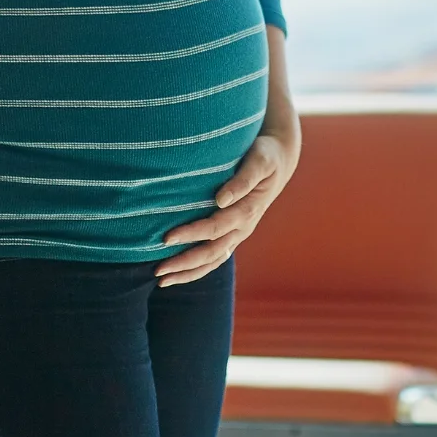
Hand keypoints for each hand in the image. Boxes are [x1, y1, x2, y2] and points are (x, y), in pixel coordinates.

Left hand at [157, 124, 300, 285]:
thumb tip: (221, 200)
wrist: (279, 161)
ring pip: (214, 260)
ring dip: (188, 272)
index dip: (191, 234)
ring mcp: (239, 233)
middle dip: (185, 263)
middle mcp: (243, 227)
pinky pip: (215, 257)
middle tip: (157, 271)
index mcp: (248, 210)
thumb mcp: (260, 161)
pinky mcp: (233, 234)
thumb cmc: (265, 155)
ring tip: (161, 280)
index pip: (216, 227)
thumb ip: (243, 179)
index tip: (165, 238)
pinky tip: (177, 274)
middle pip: (213, 252)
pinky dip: (196, 268)